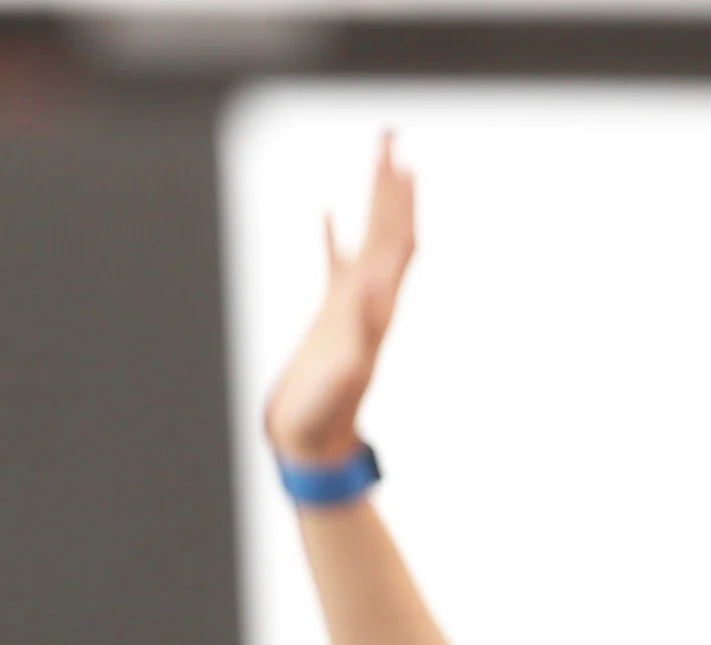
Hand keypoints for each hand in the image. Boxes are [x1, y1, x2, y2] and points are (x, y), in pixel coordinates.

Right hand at [263, 135, 416, 465]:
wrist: (312, 442)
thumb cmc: (322, 414)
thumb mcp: (341, 374)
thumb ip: (355, 331)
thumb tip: (370, 287)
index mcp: (376, 307)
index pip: (395, 242)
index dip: (398, 202)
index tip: (399, 160)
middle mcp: (371, 299)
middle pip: (389, 229)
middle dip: (390, 183)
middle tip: (389, 136)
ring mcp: (351, 304)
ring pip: (368, 238)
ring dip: (373, 198)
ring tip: (377, 158)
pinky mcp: (329, 315)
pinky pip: (333, 262)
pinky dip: (332, 233)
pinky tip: (327, 211)